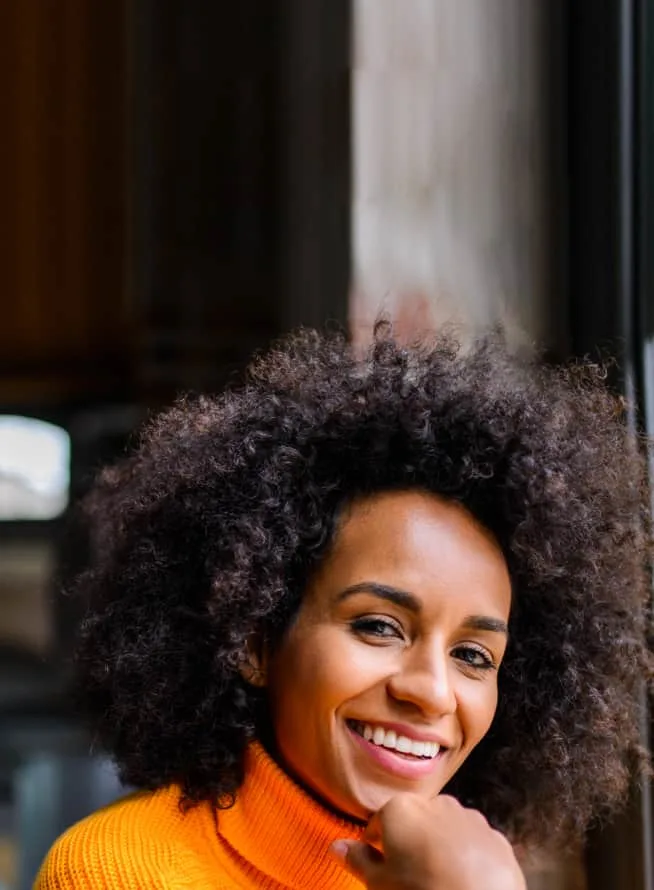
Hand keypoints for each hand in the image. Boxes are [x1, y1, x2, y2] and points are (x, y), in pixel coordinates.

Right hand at [331, 793, 525, 889]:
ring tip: (439, 881)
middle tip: (410, 878)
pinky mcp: (497, 839)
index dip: (377, 846)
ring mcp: (471, 819)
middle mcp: (437, 802)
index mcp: (402, 808)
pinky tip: (465, 884)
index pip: (379, 822)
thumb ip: (358, 860)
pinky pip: (475, 845)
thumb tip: (336, 845)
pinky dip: (469, 859)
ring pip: (447, 831)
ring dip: (441, 849)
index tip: (380, 867)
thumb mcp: (379, 885)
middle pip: (416, 822)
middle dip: (412, 843)